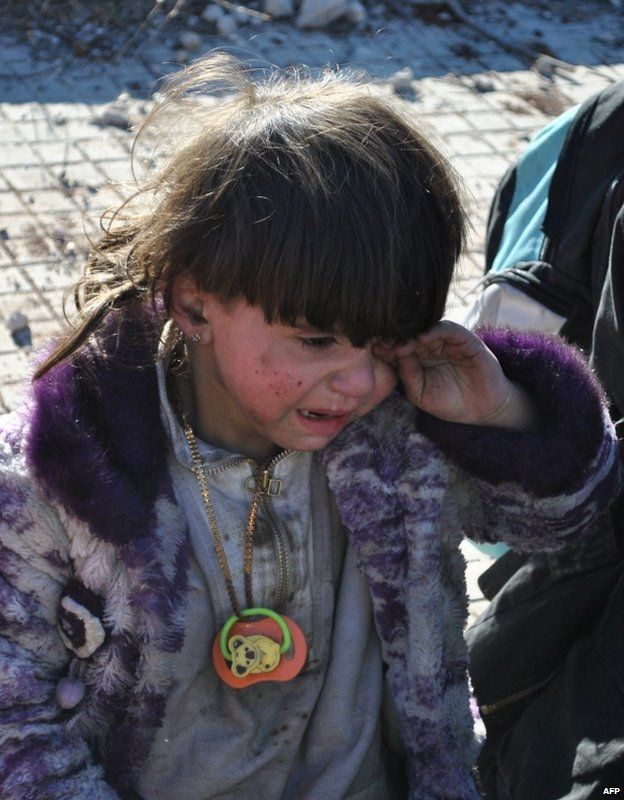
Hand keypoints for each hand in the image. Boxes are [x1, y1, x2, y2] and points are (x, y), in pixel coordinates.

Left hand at [374, 321, 535, 429]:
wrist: (482, 410)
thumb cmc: (450, 403)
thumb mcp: (421, 394)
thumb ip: (408, 376)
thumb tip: (395, 353)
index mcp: (417, 358)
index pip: (398, 347)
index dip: (385, 347)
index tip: (370, 348)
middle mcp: (430, 347)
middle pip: (409, 335)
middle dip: (395, 337)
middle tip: (380, 339)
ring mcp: (447, 342)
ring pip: (426, 329)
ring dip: (412, 333)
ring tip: (400, 342)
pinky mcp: (466, 340)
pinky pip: (449, 329)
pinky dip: (436, 330)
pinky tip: (422, 337)